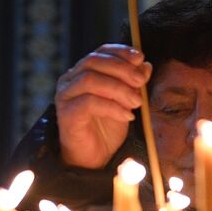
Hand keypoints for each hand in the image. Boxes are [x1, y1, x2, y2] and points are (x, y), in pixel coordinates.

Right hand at [54, 44, 150, 168]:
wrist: (95, 158)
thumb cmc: (108, 128)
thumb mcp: (127, 102)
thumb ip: (134, 83)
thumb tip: (145, 65)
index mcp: (85, 72)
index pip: (101, 52)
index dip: (120, 52)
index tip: (140, 58)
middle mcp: (71, 80)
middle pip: (94, 62)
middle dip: (122, 69)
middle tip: (141, 82)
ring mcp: (66, 96)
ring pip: (90, 79)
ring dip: (118, 88)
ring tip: (136, 102)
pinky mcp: (66, 114)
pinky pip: (88, 102)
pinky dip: (111, 106)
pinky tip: (126, 116)